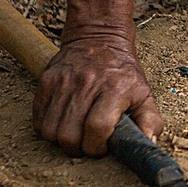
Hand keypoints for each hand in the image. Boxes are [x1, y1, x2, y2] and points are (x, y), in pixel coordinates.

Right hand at [33, 35, 162, 156]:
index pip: (97, 128)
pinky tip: (62, 123)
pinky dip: (47, 129)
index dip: (97, 146)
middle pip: (69, 136)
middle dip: (78, 149)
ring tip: (74, 134)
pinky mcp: (46, 81)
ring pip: (50, 132)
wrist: (99, 38)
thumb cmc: (123, 72)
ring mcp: (63, 83)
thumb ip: (150, 121)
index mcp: (114, 88)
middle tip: (86, 143)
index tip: (101, 147)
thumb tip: (149, 144)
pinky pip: (37, 120)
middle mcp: (86, 84)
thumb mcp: (144, 93)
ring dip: (60, 141)